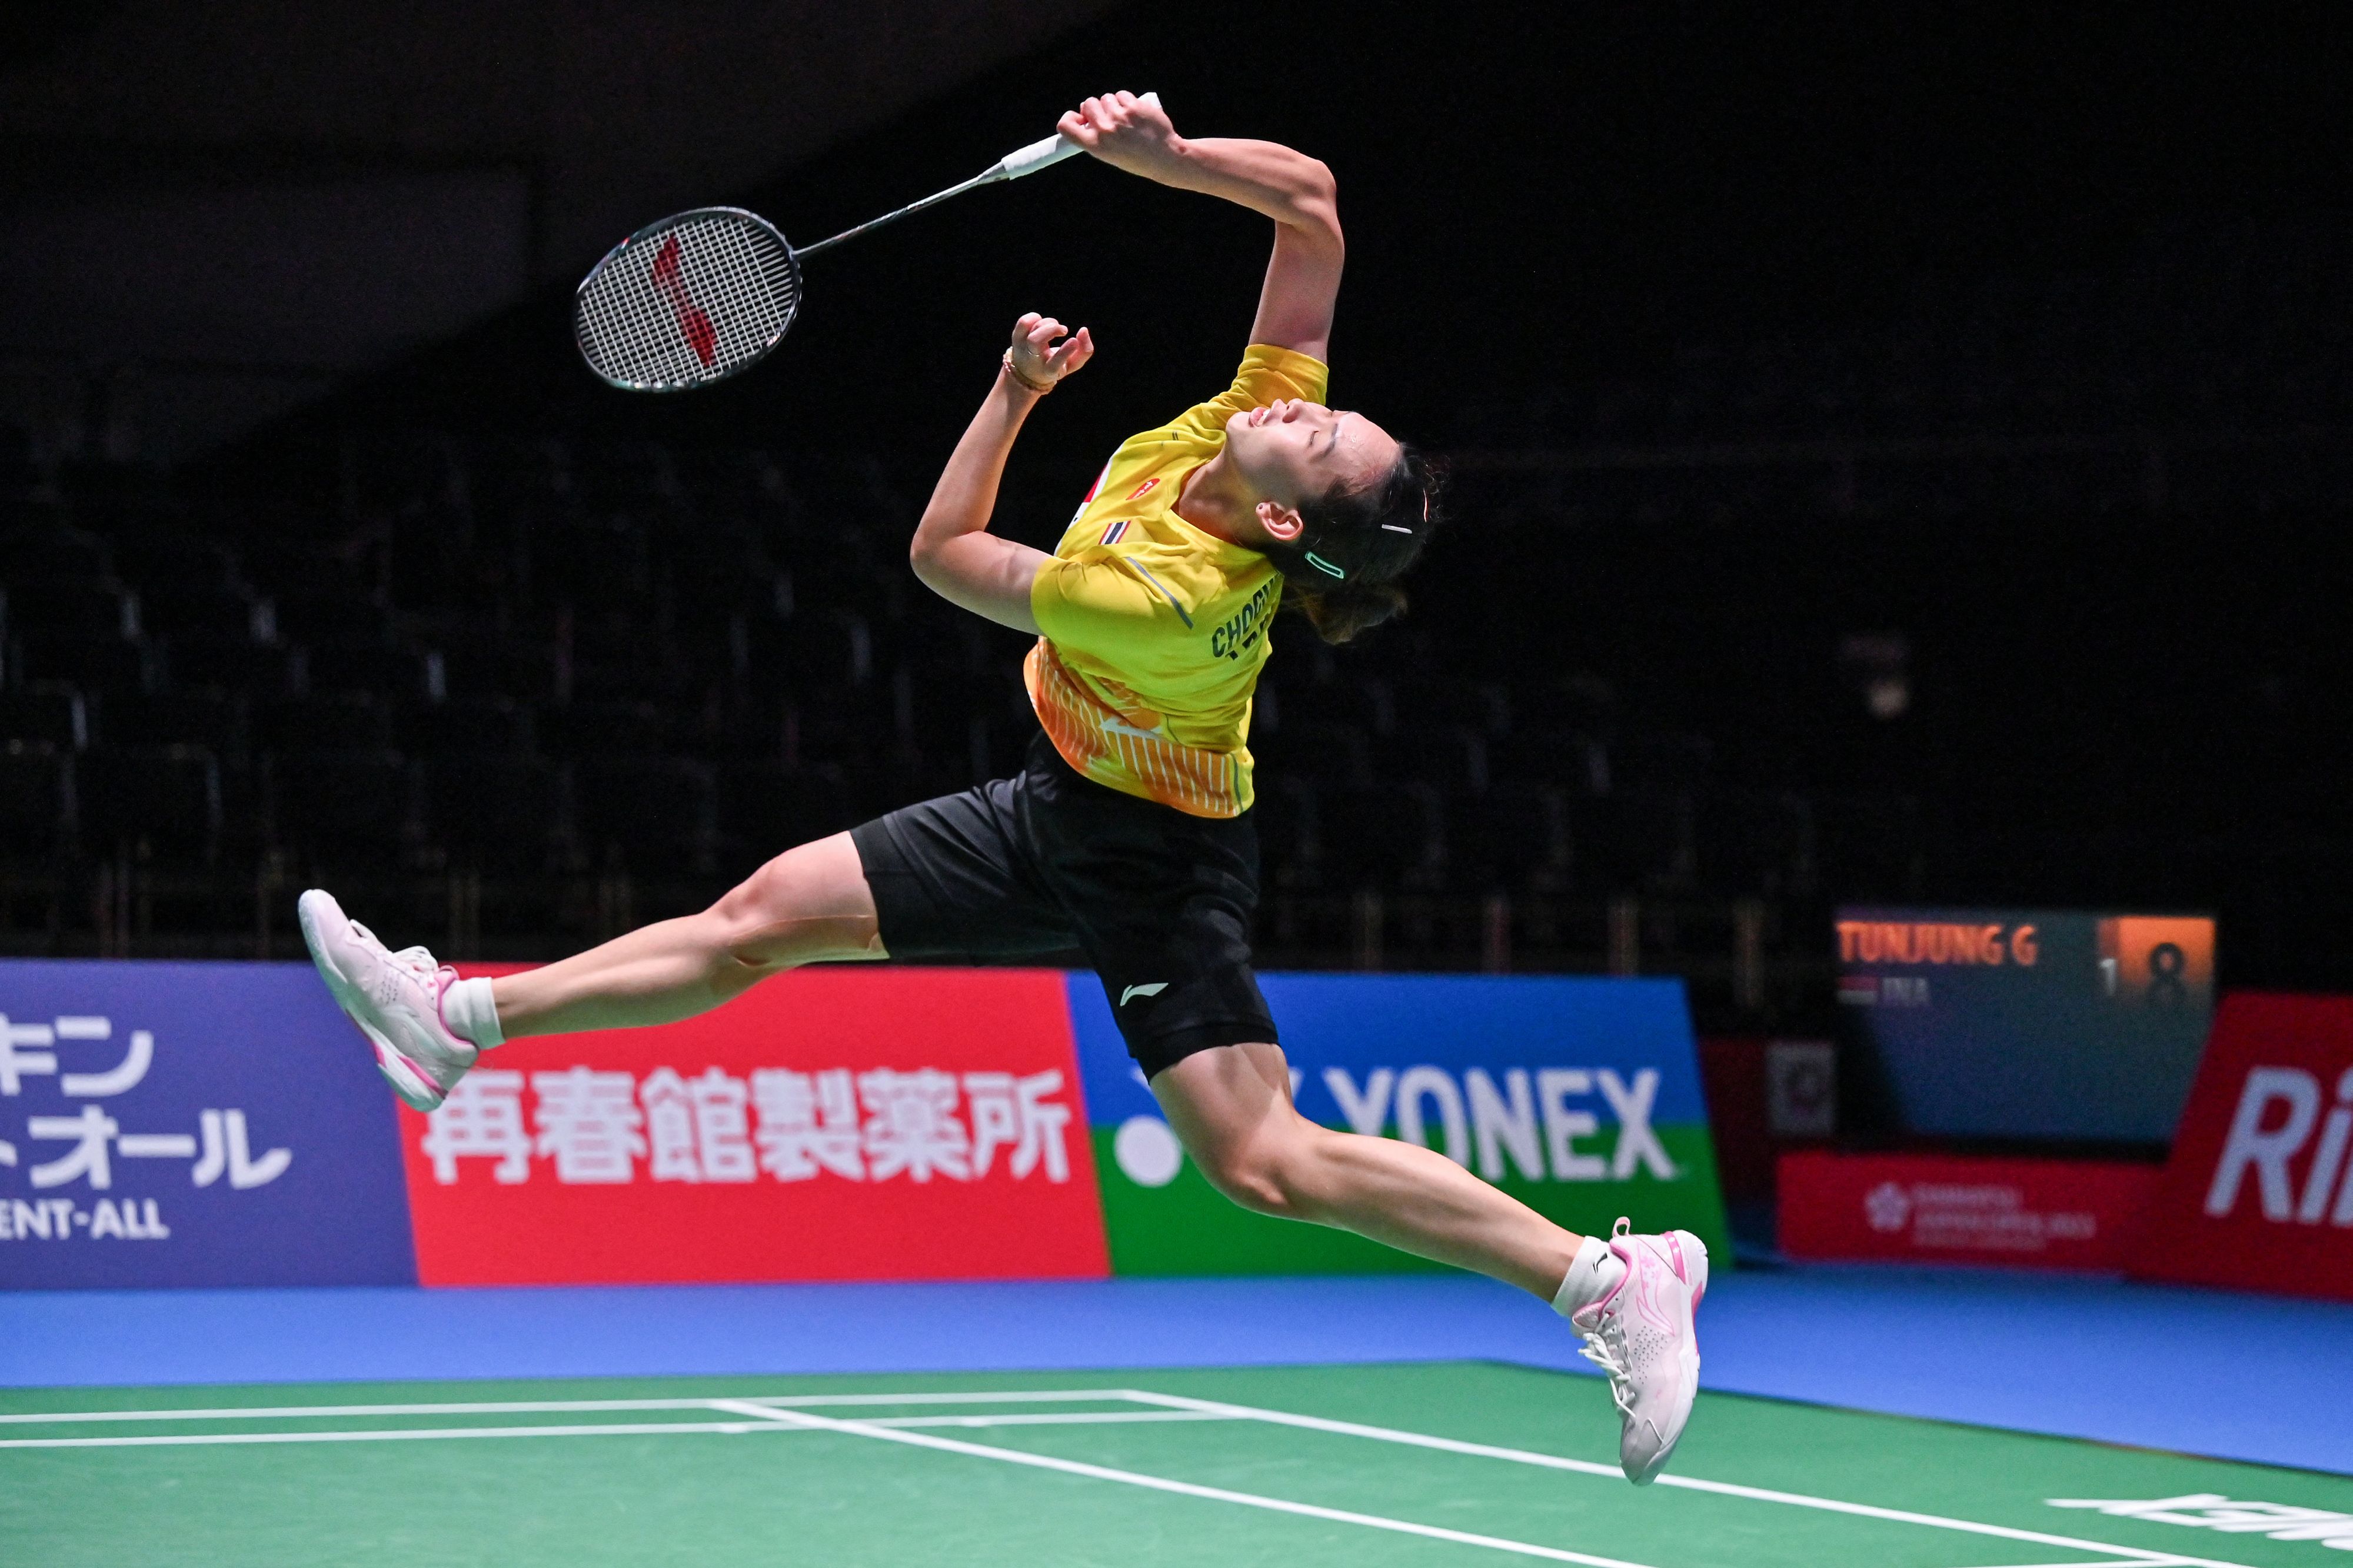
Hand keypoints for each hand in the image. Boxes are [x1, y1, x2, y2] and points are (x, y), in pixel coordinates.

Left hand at [1007, 312, 1093, 389]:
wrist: (1027, 372)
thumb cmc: (1055, 365)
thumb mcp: (1071, 364)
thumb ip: (1084, 351)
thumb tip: (1084, 330)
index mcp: (1048, 371)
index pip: (1054, 363)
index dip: (1065, 352)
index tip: (1074, 341)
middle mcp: (1033, 359)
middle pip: (1035, 341)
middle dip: (1051, 329)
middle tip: (1064, 330)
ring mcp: (1022, 347)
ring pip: (1030, 329)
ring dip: (1047, 323)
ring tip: (1055, 327)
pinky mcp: (1016, 337)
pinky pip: (1024, 322)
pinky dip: (1035, 317)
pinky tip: (1042, 323)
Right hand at [1056, 90, 1184, 180]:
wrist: (1163, 158)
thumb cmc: (1134, 157)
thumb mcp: (1108, 154)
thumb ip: (1094, 135)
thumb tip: (1085, 113)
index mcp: (1094, 145)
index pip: (1065, 126)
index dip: (1069, 118)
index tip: (1079, 118)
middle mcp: (1104, 130)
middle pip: (1088, 103)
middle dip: (1096, 107)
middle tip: (1109, 118)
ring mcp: (1119, 117)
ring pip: (1106, 98)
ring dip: (1113, 104)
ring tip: (1125, 119)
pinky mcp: (1133, 107)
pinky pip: (1122, 95)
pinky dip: (1127, 101)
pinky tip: (1135, 113)